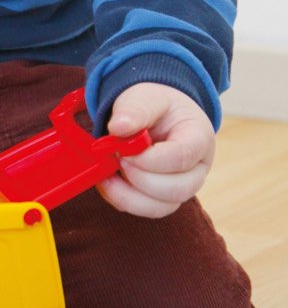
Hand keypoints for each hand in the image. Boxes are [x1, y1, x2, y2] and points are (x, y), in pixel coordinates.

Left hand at [97, 82, 215, 217]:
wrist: (155, 114)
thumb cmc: (155, 105)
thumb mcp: (146, 97)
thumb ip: (135, 110)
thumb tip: (117, 128)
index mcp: (199, 138)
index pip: (183, 157)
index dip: (150, 159)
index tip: (124, 150)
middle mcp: (196, 169)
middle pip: (178, 189)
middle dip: (140, 178)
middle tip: (118, 158)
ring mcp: (181, 188)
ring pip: (161, 207)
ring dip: (128, 194)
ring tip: (108, 171)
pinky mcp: (161, 199)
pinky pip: (144, 210)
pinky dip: (122, 199)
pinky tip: (108, 180)